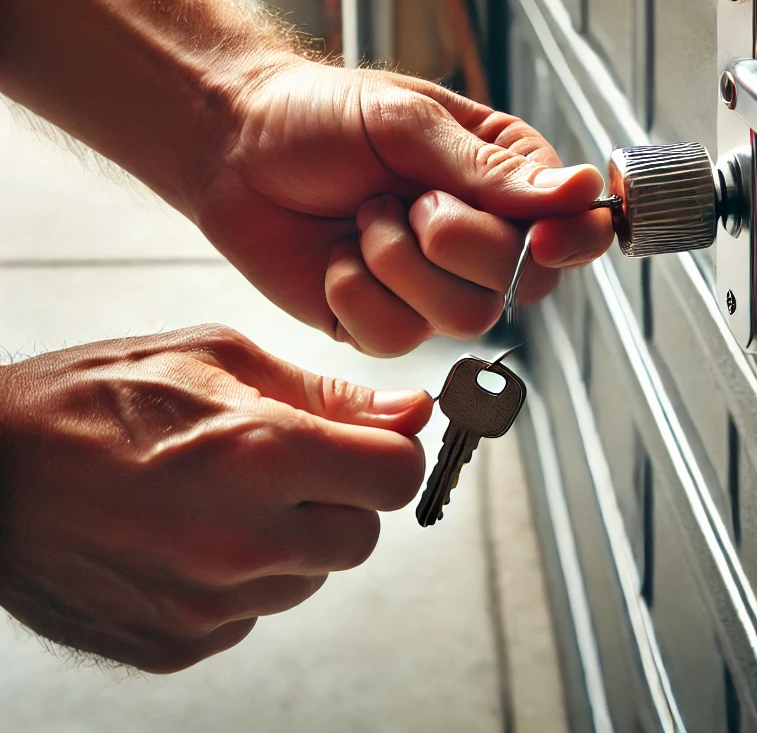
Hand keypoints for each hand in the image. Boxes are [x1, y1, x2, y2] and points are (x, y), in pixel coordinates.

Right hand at [0, 325, 429, 672]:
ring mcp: (210, 604)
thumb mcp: (216, 357)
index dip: (392, 452)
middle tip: (288, 465)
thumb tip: (411, 412)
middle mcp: (245, 541)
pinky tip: (188, 535)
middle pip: (363, 536)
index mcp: (262, 454)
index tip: (371, 441)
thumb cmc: (98, 396)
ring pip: (310, 578)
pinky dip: (241, 578)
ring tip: (222, 495)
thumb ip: (327, 393)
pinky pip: (252, 613)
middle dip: (344, 497)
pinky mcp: (178, 644)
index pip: (396, 475)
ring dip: (292, 538)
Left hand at [193, 63, 613, 355]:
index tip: (543, 240)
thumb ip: (490, 170)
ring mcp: (434, 286)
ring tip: (364, 218)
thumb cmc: (322, 115)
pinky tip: (336, 256)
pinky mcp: (384, 322)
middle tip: (407, 199)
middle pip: (525, 284)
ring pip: (466, 317)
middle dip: (459, 243)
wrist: (235, 147)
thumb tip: (580, 190)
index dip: (570, 241)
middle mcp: (481, 239)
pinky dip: (358, 294)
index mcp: (504, 180)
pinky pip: (399, 339)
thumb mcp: (408, 124)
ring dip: (400, 264)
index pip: (575, 227)